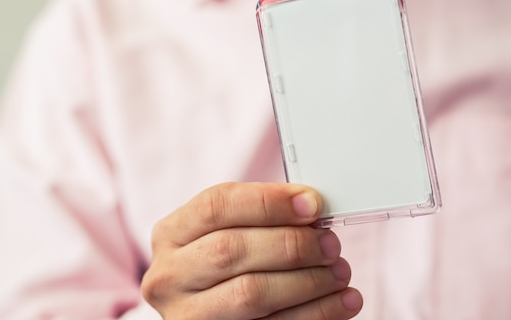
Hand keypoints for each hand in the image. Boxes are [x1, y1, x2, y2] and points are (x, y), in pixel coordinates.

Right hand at [141, 182, 362, 319]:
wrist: (209, 312)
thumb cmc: (221, 264)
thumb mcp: (225, 232)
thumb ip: (257, 217)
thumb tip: (309, 206)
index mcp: (172, 234)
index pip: (216, 205)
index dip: (268, 202)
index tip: (312, 203)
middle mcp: (170, 275)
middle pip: (232, 250)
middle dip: (291, 244)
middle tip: (329, 243)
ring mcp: (187, 315)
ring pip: (250, 293)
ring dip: (308, 281)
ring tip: (339, 272)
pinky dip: (315, 314)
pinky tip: (340, 303)